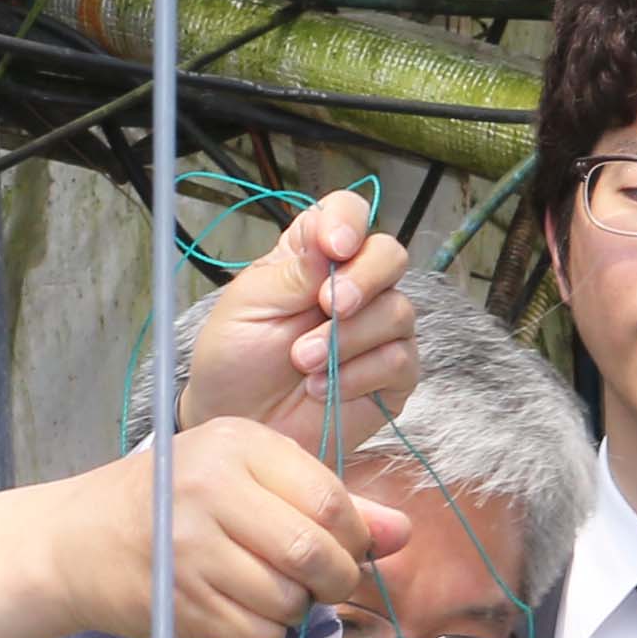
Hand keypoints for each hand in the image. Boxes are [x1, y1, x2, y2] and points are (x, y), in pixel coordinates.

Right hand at [0, 417, 417, 637]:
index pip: (329, 499)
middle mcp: (212, 492)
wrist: (75, 539)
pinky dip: (266, 636)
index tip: (347, 548)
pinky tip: (244, 612)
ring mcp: (192, 550)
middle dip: (336, 581)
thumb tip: (402, 534)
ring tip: (275, 592)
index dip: (354, 536)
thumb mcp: (245, 477)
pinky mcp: (179, 601)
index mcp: (236, 445)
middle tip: (325, 583)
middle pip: (315, 554)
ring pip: (288, 601)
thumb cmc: (171, 500)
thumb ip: (327, 501)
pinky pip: (256, 636)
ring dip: (297, 610)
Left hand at [174, 185, 423, 440]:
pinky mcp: (391, 376)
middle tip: (328, 306)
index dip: (349, 222)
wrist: (237, 423)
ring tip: (301, 362)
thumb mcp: (249, 306)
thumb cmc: (235, 361)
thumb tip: (330, 239)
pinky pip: (400, 360)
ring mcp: (379, 330)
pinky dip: (358, 374)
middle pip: (391, 255)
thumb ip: (293, 271)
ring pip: (398, 311)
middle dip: (362, 279)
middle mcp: (355, 286)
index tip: (333, 247)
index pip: (350, 213)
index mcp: (316, 257)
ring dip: (347, 337)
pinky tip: (322, 389)